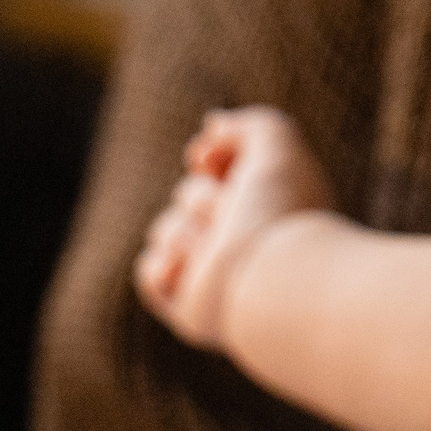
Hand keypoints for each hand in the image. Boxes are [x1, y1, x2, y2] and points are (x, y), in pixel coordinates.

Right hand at [135, 106, 332, 347]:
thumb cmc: (280, 212)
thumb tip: (213, 128)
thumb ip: (250, 123)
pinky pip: (150, 272)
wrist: (272, 278)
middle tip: (233, 215)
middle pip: (188, 195)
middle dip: (203, 198)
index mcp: (265, 206)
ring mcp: (215, 275)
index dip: (209, 159)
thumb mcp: (276, 144)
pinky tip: (190, 271)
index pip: (216, 171)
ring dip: (188, 233)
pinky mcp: (189, 307)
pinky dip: (164, 268)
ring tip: (220, 250)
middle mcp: (242, 240)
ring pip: (167, 229)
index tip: (209, 159)